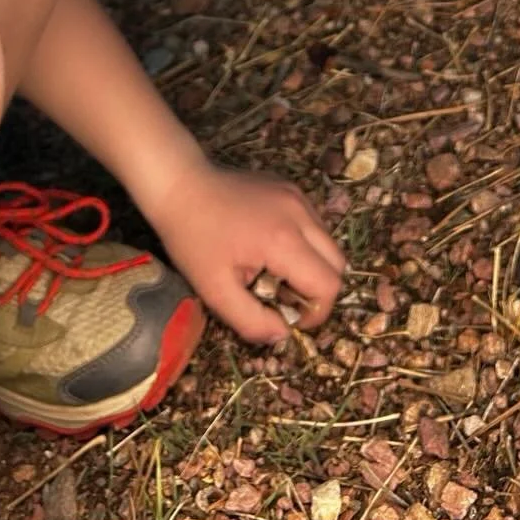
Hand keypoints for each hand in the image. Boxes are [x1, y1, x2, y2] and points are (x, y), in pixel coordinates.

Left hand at [145, 162, 345, 343]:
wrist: (181, 185)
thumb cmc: (193, 240)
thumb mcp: (214, 291)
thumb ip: (252, 321)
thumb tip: (283, 334)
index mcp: (284, 241)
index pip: (328, 285)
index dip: (316, 312)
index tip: (287, 318)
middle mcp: (301, 214)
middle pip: (338, 264)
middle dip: (317, 290)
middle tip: (281, 297)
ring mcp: (298, 197)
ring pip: (329, 243)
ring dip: (312, 267)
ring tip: (275, 273)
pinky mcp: (291, 189)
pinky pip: (315, 225)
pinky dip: (305, 245)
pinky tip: (271, 248)